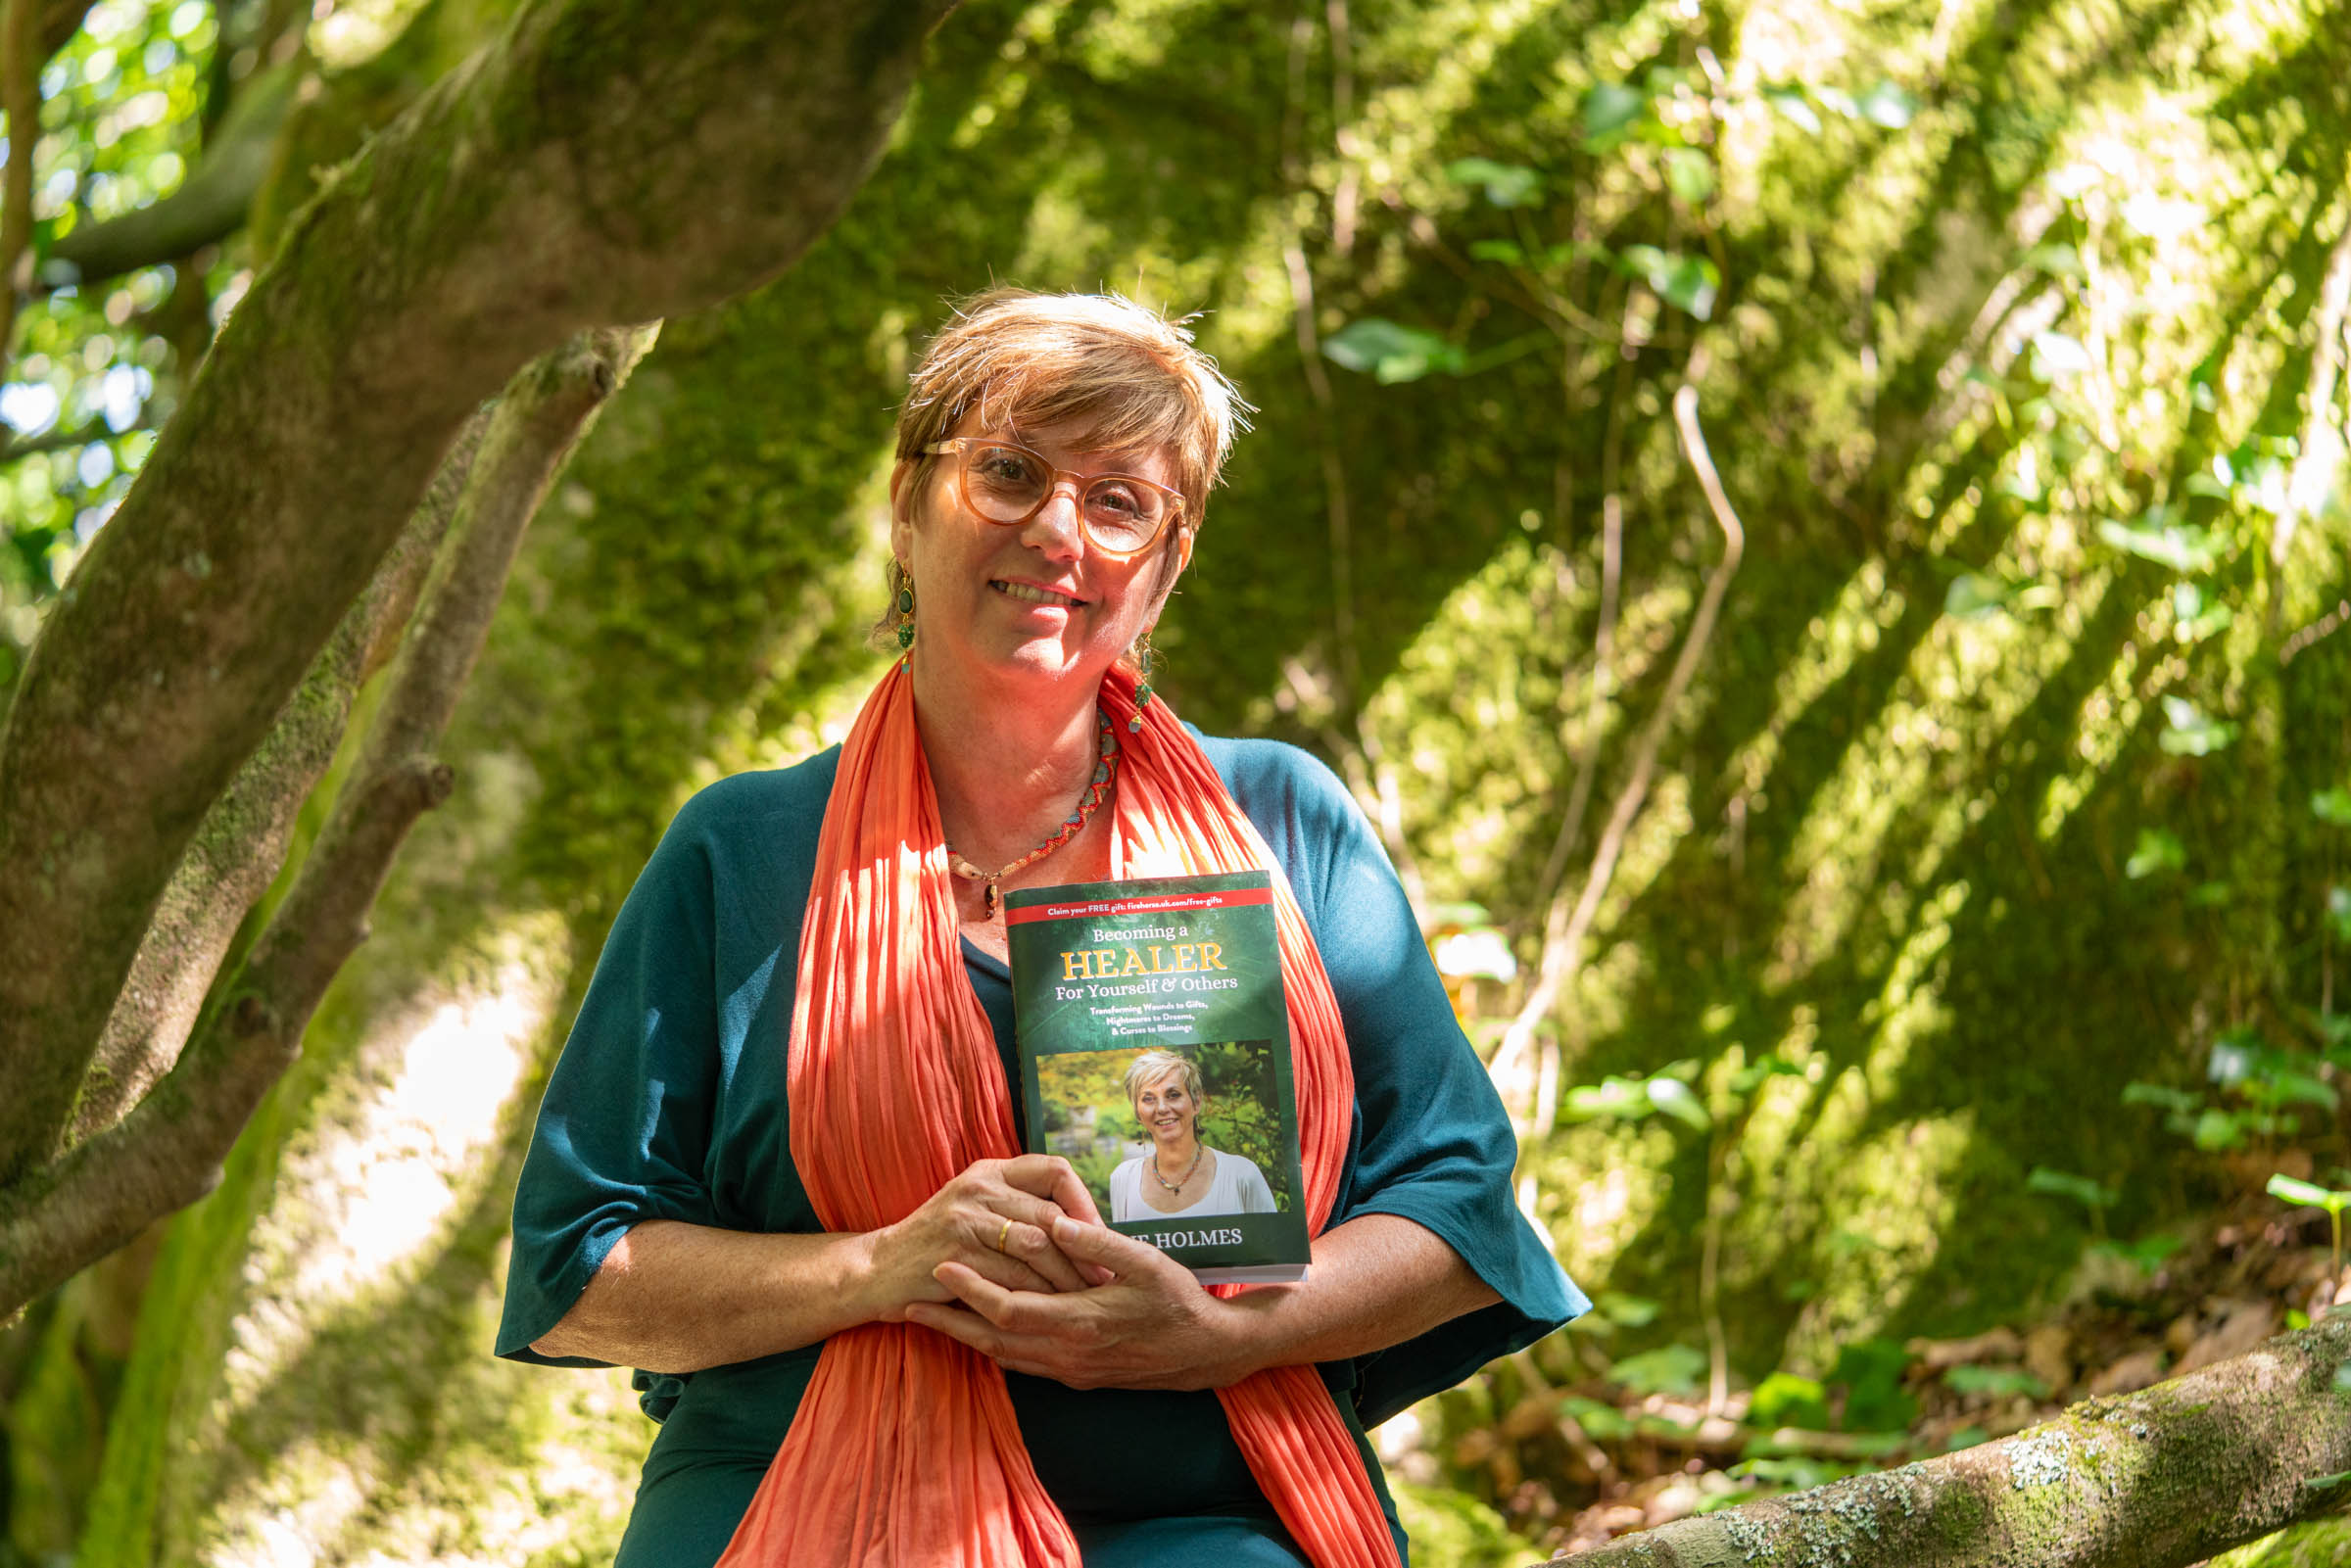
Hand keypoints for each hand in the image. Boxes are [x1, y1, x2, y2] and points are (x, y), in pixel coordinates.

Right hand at [861, 1155, 1106, 1321]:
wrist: (879, 1269)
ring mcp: (965, 1218)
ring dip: (1067, 1275)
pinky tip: (1052, 1308)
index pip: (1053, 1169)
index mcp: (991, 1171)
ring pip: (1037, 1244)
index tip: (1098, 1234)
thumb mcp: (977, 1208)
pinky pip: (1012, 1275)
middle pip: (1051, 1212)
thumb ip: (1020, 1206)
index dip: (1083, 1200)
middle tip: (1105, 1274)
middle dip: (1084, 1247)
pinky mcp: (956, 1254)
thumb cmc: (940, 1244)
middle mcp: (980, 1186)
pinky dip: (1038, 1294)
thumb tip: (1084, 1225)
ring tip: (1086, 1295)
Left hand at [904, 1215, 1257, 1390]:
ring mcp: (1071, 1371)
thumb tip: (1055, 1222)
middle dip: (948, 1323)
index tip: (939, 1267)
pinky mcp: (1078, 1377)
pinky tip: (983, 1333)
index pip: (1008, 1309)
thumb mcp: (1146, 1263)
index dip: (969, 1291)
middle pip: (992, 1341)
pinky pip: (1023, 1365)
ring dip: (966, 1338)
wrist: (1209, 1352)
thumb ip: (1098, 1243)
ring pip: (1004, 1357)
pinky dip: (995, 1347)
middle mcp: (1068, 1355)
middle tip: (908, 1304)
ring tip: (932, 1319)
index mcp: (1080, 1323)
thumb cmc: (1180, 1302)